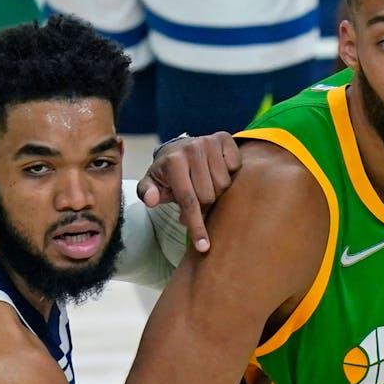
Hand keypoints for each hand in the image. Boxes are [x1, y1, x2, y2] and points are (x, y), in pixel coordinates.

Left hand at [136, 133, 241, 253]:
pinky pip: (236, 166)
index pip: (188, 200)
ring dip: (217, 189)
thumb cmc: (167, 173)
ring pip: (224, 184)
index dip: (196, 225)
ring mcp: (209, 141)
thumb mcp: (152, 184)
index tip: (203, 246)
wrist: (179, 147)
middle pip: (209, 195)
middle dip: (204, 202)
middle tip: (196, 196)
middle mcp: (192, 148)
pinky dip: (229, 172)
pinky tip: (216, 169)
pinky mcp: (225, 138)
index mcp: (173, 161)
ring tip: (205, 182)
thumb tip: (150, 200)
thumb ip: (147, 193)